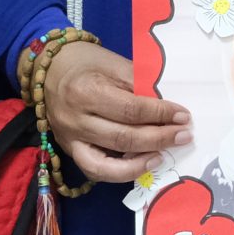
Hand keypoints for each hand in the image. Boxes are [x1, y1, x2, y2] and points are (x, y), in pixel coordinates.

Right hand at [20, 39, 191, 184]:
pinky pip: (95, 170)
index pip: (131, 110)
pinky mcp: (69, 150)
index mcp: (86, 91)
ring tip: (164, 154)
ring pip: (108, 163)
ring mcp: (70, 139)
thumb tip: (168, 106)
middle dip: (159, 138)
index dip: (161, 114)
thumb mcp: (115, 63)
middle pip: (123, 137)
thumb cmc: (87, 62)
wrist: (49, 68)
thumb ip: (140, 85)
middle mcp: (75, 119)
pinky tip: (143, 163)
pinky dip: (121, 172)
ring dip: (141, 162)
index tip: (183, 115)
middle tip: (184, 136)